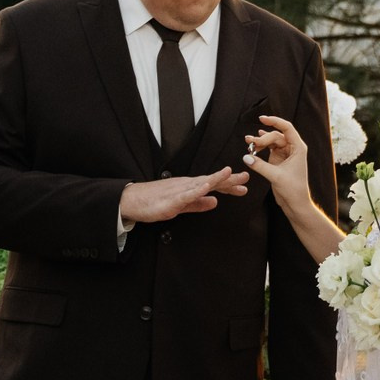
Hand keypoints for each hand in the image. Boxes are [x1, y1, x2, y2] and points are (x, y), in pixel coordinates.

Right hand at [118, 167, 248, 223]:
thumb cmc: (155, 202)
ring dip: (216, 178)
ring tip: (229, 174)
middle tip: (247, 176)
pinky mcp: (171, 199)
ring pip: (201, 183)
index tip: (244, 187)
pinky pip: (186, 194)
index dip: (229, 186)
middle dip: (229, 179)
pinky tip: (207, 186)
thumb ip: (198, 204)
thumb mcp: (182, 206)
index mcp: (190, 187)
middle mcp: (187, 185)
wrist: (132, 200)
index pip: (213, 185)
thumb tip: (215, 202)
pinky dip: (197, 189)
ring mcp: (179, 190)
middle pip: (211, 181)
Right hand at [241, 115, 311, 207]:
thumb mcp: (275, 176)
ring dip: (260, 142)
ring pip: (271, 142)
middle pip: (275, 135)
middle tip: (250, 144)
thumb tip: (246, 156)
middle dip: (262, 138)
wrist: (295, 202)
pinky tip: (253, 145)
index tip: (262, 118)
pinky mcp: (278, 160)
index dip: (275, 121)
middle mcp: (293, 148)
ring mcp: (285, 154)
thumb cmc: (293, 189)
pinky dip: (261, 147)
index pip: (287, 128)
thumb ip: (260, 165)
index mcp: (298, 148)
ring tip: (248, 142)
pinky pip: (268, 149)